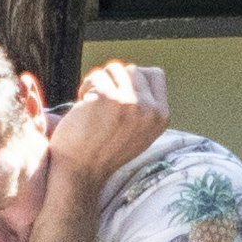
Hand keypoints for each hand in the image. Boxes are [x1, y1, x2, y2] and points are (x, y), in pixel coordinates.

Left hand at [47, 59, 171, 184]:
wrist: (80, 172)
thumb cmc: (103, 151)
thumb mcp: (139, 132)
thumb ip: (145, 107)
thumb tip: (140, 73)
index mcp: (161, 117)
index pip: (155, 74)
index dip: (133, 79)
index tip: (118, 95)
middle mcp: (150, 110)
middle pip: (133, 70)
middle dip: (114, 81)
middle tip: (101, 103)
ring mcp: (131, 103)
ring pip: (115, 69)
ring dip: (99, 82)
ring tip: (92, 104)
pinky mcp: (108, 99)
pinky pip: (96, 77)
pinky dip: (86, 87)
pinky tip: (82, 106)